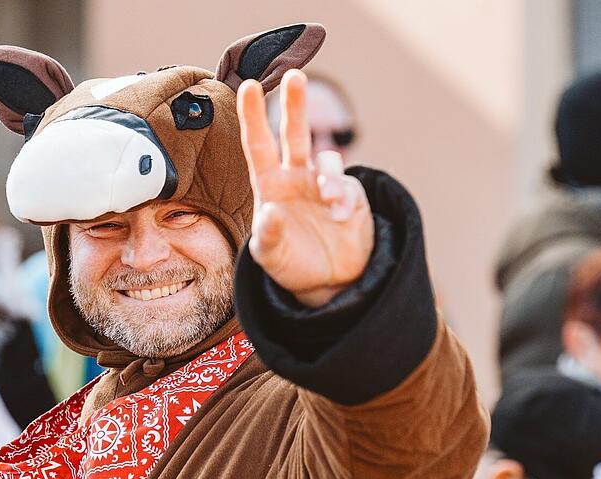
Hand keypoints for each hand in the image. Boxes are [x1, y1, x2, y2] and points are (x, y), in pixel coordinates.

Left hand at [237, 70, 373, 307]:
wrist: (327, 282)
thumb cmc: (290, 263)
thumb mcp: (270, 256)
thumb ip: (266, 237)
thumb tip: (270, 212)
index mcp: (270, 185)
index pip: (258, 145)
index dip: (253, 116)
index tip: (249, 86)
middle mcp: (297, 178)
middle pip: (295, 134)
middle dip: (296, 104)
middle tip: (296, 75)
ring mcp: (324, 185)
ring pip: (328, 159)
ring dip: (329, 174)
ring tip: (327, 199)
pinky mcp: (351, 196)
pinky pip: (347, 188)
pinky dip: (343, 200)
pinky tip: (339, 219)